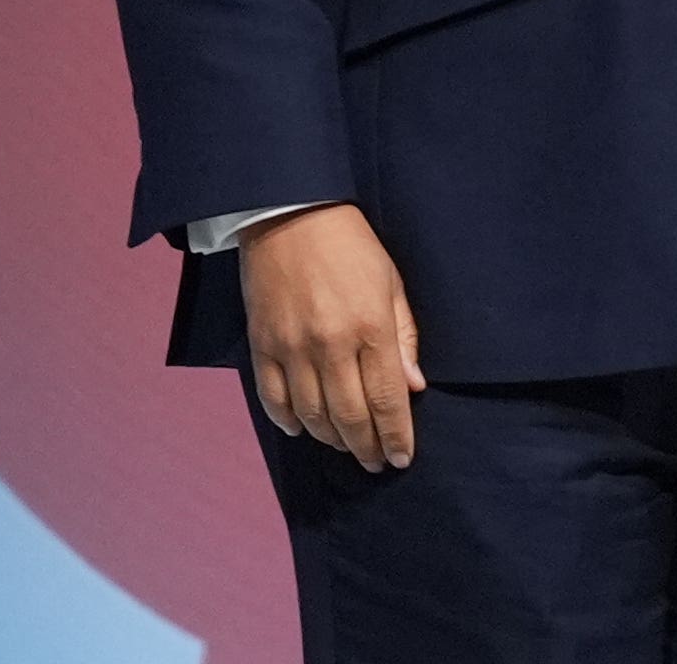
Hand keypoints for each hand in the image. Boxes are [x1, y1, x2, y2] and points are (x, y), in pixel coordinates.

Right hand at [238, 202, 427, 472]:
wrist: (290, 214)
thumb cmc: (351, 246)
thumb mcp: (392, 284)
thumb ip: (404, 338)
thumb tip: (414, 388)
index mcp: (370, 327)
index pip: (387, 400)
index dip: (396, 436)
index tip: (401, 459)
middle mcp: (331, 345)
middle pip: (350, 417)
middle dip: (367, 448)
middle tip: (376, 463)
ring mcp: (292, 348)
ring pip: (312, 417)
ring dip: (332, 440)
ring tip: (347, 446)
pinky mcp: (262, 346)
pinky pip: (274, 400)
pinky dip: (289, 422)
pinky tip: (304, 429)